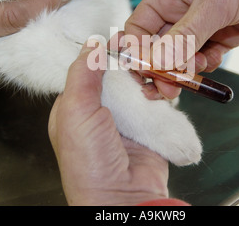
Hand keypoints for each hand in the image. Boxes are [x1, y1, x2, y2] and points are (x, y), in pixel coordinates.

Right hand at [0, 0, 71, 78]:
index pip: (13, 16)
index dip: (43, 3)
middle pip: (19, 40)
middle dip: (48, 23)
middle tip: (68, 8)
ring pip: (17, 55)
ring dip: (41, 38)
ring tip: (60, 20)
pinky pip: (7, 61)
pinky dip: (26, 48)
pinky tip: (43, 35)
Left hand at [48, 43, 168, 205]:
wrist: (124, 198)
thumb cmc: (90, 164)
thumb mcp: (76, 112)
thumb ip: (82, 75)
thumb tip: (91, 44)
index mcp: (75, 108)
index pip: (89, 70)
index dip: (104, 55)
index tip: (121, 40)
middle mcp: (100, 112)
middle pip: (118, 76)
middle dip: (132, 67)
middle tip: (144, 58)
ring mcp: (125, 120)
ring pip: (139, 87)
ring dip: (149, 81)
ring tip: (155, 79)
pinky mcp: (147, 128)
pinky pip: (157, 104)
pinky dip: (162, 97)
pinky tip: (163, 93)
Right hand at [125, 0, 238, 93]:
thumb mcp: (215, 2)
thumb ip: (185, 35)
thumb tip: (156, 62)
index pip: (139, 26)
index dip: (136, 50)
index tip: (141, 72)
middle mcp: (182, 10)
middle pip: (157, 47)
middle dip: (158, 69)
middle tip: (162, 90)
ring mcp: (203, 26)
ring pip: (180, 57)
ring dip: (181, 71)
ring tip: (191, 76)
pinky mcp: (222, 37)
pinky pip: (203, 59)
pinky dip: (203, 67)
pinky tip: (211, 64)